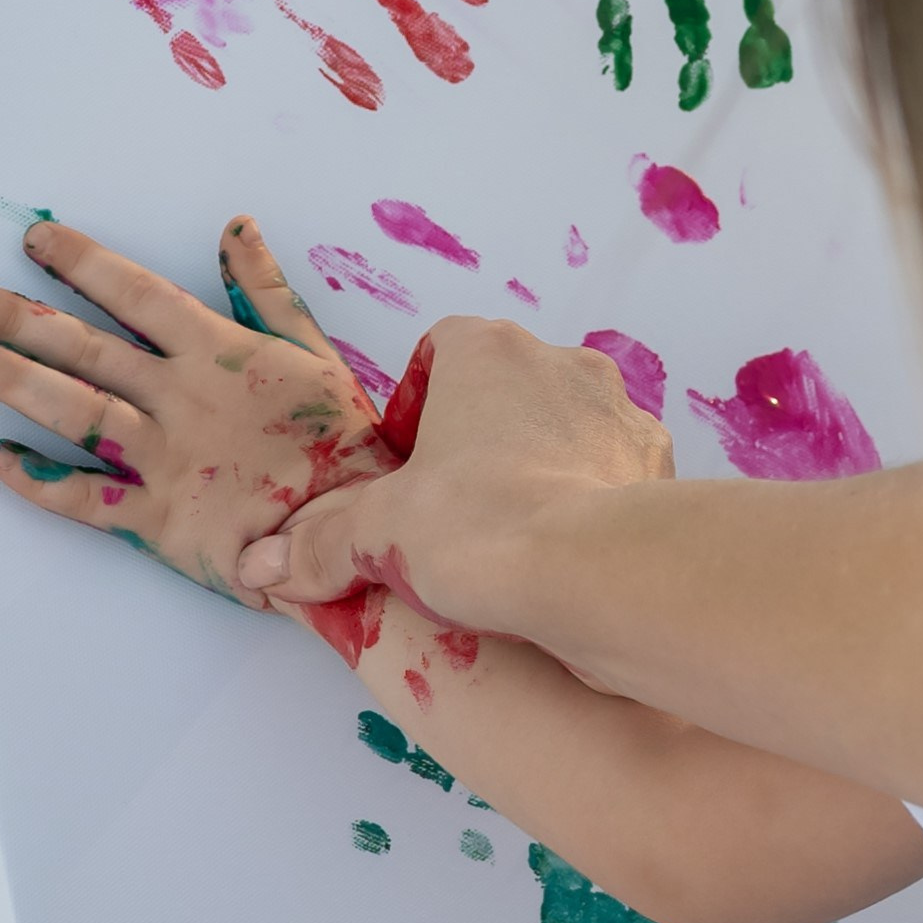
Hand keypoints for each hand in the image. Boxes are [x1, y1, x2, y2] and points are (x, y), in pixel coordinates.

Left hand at [0, 215, 399, 606]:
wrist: (350, 532)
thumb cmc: (342, 444)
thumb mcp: (315, 353)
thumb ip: (269, 292)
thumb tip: (236, 229)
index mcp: (215, 352)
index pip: (134, 293)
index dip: (81, 262)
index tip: (35, 240)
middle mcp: (177, 398)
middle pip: (84, 348)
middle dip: (19, 317)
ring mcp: (162, 459)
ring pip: (73, 412)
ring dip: (14, 382)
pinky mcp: (156, 519)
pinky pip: (83, 499)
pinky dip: (37, 480)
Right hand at [238, 316, 673, 634]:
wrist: (594, 574)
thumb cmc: (480, 526)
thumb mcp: (380, 533)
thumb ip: (321, 544)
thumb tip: (265, 568)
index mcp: (487, 352)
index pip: (442, 348)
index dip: (418, 405)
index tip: (409, 467)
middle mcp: (560, 363)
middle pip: (506, 388)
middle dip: (481, 439)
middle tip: (454, 508)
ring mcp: (619, 410)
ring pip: (567, 427)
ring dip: (542, 465)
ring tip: (513, 536)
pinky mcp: (657, 462)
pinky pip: (616, 471)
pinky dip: (592, 500)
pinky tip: (566, 554)